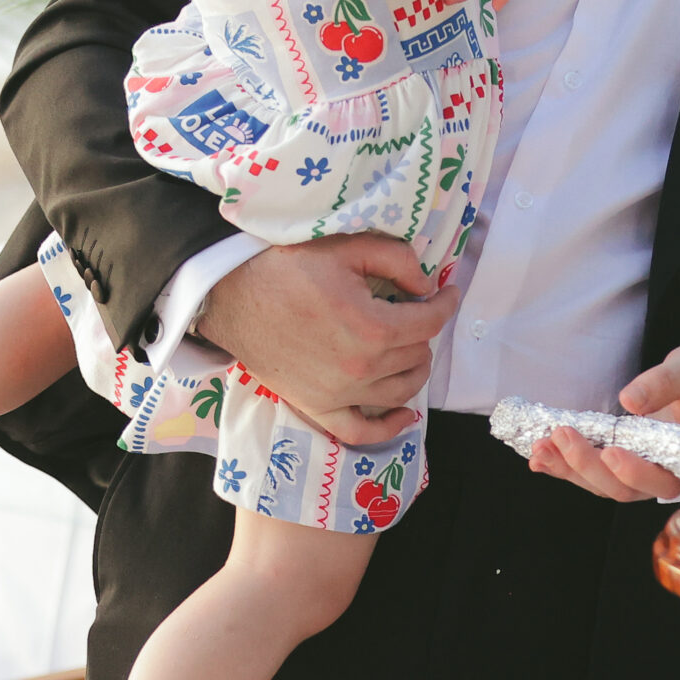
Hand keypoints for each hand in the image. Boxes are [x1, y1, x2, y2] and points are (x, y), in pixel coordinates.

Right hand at [197, 234, 460, 446]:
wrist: (232, 294)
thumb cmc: (288, 266)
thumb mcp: (348, 247)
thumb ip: (398, 260)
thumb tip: (427, 287)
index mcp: (373, 327)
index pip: (430, 322)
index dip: (445, 303)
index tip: (447, 292)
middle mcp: (361, 368)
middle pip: (418, 354)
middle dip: (423, 330)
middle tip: (412, 310)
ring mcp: (338, 394)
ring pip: (401, 391)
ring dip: (414, 368)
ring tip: (409, 346)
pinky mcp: (316, 407)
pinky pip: (361, 432)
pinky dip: (388, 428)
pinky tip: (403, 414)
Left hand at [526, 345, 679, 501]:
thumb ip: (667, 382)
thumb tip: (630, 400)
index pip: (665, 477)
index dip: (636, 472)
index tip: (611, 452)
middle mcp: (669, 473)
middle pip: (626, 488)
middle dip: (589, 466)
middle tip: (562, 435)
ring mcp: (645, 472)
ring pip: (605, 485)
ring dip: (570, 470)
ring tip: (540, 448)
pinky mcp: (626, 463)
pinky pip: (595, 474)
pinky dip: (565, 469)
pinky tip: (539, 459)